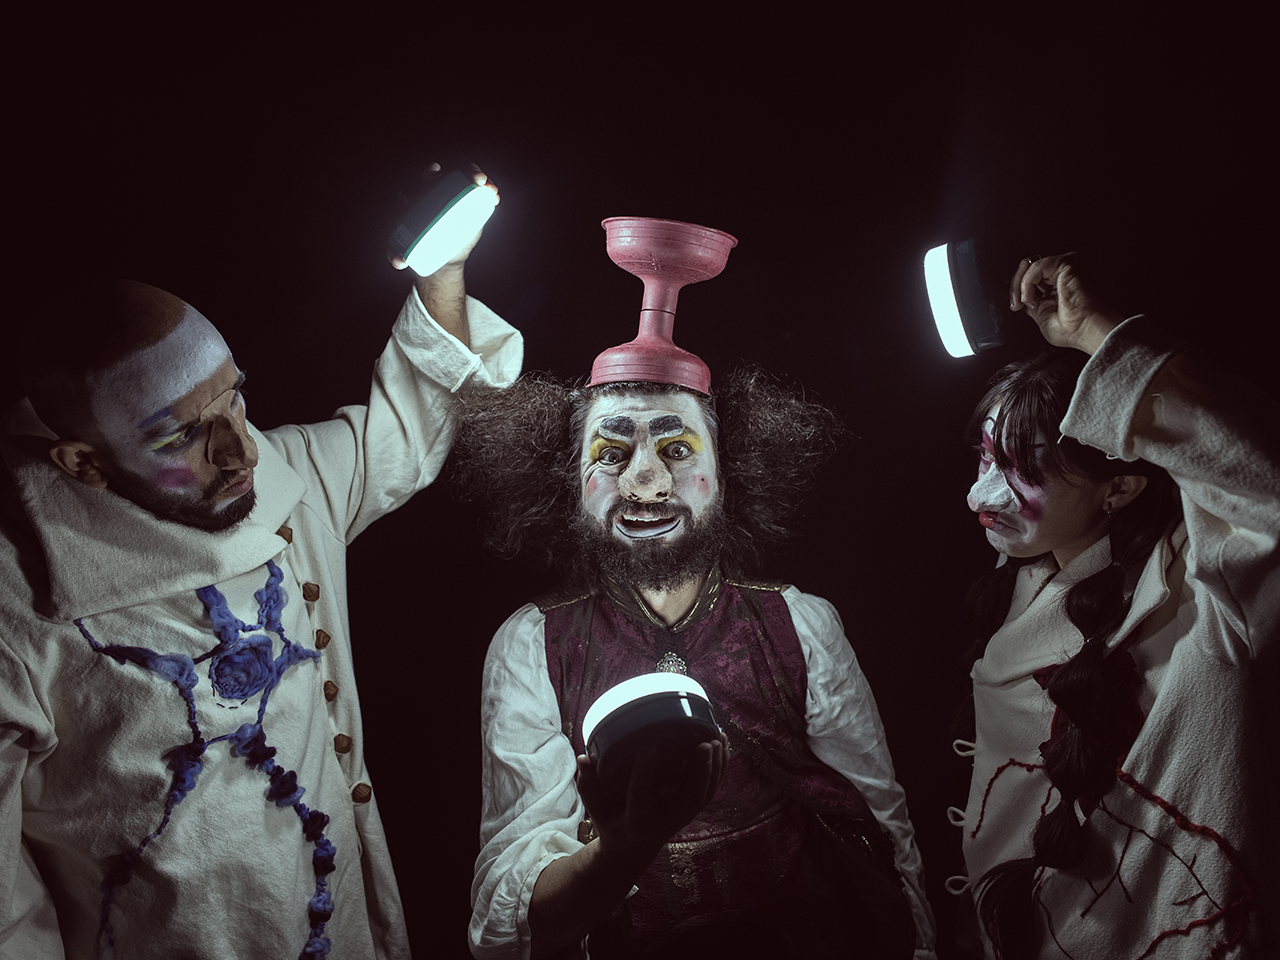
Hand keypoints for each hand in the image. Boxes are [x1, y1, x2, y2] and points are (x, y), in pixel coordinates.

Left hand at [388, 162, 499, 274]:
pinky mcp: (472, 203)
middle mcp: (443, 190)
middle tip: (476, 180)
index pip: (428, 178)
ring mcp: (459, 195)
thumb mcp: (406, 249)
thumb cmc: (421, 245)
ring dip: (480, 178)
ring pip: (470, 179)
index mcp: (425, 195)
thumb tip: (399, 263)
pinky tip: (494, 196)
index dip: (432, 172)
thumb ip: (397, 255)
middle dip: (466, 171)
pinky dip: (489, 191)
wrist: (442, 254)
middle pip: (455, 173)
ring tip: (489, 188)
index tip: (437, 171)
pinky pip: (481, 192)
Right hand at [575, 734, 727, 868]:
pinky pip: (710, 791)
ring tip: (718, 738)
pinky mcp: (691, 810)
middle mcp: (664, 821)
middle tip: (704, 744)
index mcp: (637, 822)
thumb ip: (589, 785)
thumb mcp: (596, 810)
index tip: (648, 747)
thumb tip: (583, 757)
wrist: (632, 849)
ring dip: (715, 768)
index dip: (644, 773)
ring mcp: (681, 818)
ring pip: (704, 796)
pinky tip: (724, 744)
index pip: (641, 798)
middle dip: (699, 773)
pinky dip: (720, 768)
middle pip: (688, 801)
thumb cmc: (611, 822)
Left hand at [1010, 253, 1122, 354]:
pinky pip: (1036, 266)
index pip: (1028, 278)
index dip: (1017, 290)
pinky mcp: (1066, 264)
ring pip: (1029, 265)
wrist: (1085, 330)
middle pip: (1027, 268)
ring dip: (1020, 285)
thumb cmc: (1072, 329)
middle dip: (1016, 286)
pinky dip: (1027, 282)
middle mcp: (1060, 275)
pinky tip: (1030, 297)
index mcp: (1055, 286)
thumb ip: (1030, 302)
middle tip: (1015, 304)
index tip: (1015, 306)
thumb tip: (1018, 297)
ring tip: (1024, 302)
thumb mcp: (1040, 315)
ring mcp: (1063, 268)